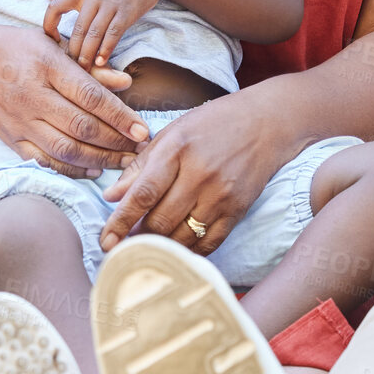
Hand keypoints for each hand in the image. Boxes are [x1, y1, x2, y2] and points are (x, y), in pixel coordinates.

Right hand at [0, 22, 148, 178]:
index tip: (143, 131)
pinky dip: (71, 170)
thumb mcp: (55, 45)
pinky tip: (93, 170)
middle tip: (141, 150)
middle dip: (116, 143)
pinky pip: (44, 161)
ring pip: (65, 149)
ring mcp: (20, 121)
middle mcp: (32, 96)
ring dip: (100, 160)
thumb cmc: (21, 50)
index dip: (119, 117)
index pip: (90, 96)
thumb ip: (91, 68)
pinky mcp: (11, 139)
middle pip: (81, 127)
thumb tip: (126, 83)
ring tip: (125, 163)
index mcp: (47, 66)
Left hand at [42, 0, 167, 68]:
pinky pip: (113, 34)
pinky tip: (101, 61)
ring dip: (87, 54)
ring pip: (94, 34)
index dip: (48, 24)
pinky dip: (106, 50)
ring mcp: (110, 5)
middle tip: (69, 66)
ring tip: (83, 68)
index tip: (52, 38)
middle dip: (72, 50)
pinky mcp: (127, 13)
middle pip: (77, 28)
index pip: (55, 6)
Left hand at [99, 95, 299, 255]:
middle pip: (160, 220)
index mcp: (177, 150)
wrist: (268, 123)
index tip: (105, 241)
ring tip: (146, 248)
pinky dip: (189, 251)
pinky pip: (209, 242)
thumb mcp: (173, 132)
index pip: (143, 193)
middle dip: (137, 239)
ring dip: (161, 247)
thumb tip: (111, 195)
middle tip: (123, 247)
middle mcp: (199, 174)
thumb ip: (141, 165)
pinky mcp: (238, 210)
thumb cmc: (214, 124)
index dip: (120, 221)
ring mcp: (221, 195)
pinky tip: (176, 250)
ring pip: (182, 236)